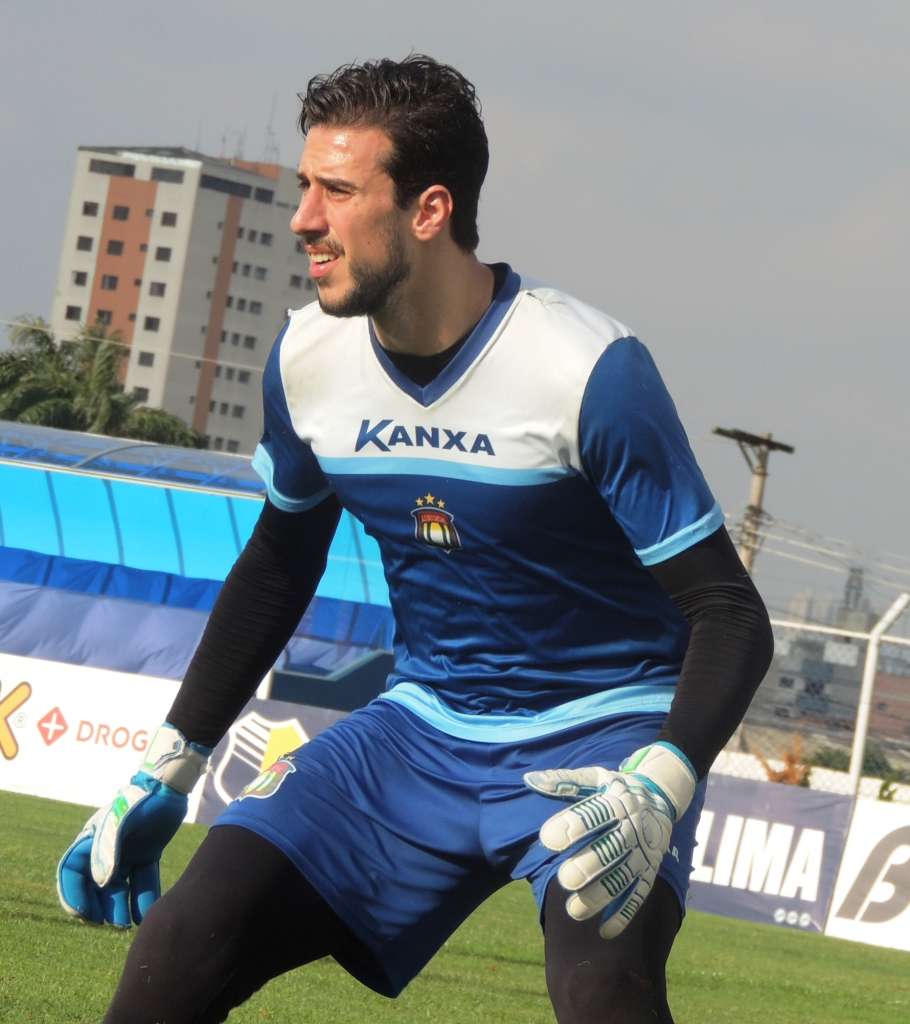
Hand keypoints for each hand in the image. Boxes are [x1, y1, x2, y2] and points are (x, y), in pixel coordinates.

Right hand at [56, 724, 209, 927]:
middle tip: (113, 923)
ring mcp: (127, 853)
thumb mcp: (121, 824)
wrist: (169, 786)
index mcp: (91, 842)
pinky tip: (147, 914)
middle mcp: (106, 851)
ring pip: (119, 888)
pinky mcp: (147, 854)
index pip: (72, 874)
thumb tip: (99, 884)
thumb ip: (108, 852)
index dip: (74, 895)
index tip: (85, 914)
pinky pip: (142, 880)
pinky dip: (143, 897)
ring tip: (128, 924)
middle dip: (101, 907)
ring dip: (121, 907)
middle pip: (96, 887)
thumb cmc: (140, 801)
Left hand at [524, 741, 695, 938]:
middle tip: (565, 879)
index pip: (595, 813)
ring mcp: (643, 853)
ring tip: (573, 911)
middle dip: (589, 866)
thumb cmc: (616, 788)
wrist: (660, 796)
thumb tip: (529, 781)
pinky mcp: (649, 872)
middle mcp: (632, 828)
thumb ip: (563, 782)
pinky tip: (604, 930)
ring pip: (623, 878)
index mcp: (616, 801)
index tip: (548, 839)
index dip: (572, 826)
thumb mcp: (595, 778)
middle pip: (611, 849)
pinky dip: (624, 915)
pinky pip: (639, 896)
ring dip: (600, 896)